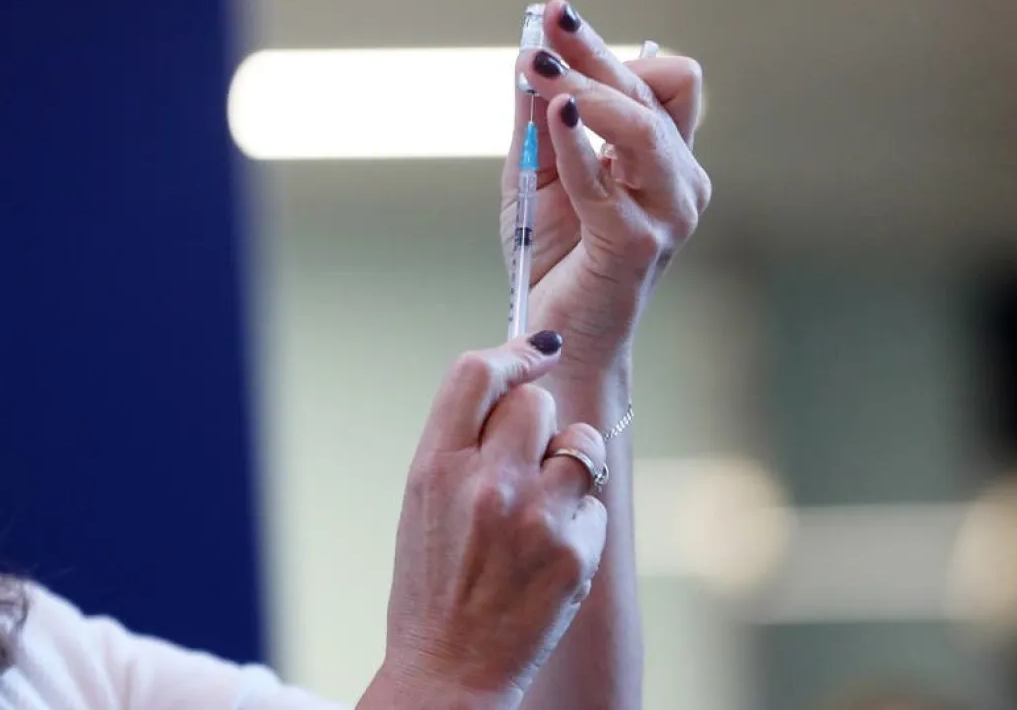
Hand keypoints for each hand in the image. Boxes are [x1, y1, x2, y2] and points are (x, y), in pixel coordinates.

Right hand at [364, 333, 609, 709]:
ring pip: (579, 443)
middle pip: (536, 401)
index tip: (536, 349)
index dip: (514, 350)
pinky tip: (548, 552)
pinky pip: (593, 503)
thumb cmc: (432, 587)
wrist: (449, 668)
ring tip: (541, 505)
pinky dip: (579, 520)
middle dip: (538, 419)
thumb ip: (459, 444)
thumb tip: (510, 391)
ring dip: (569, 462)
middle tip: (526, 455)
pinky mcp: (574, 553)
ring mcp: (535, 518)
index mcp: (436, 467)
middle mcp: (486, 484)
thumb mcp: (422, 503)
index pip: (477, 373)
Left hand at [503, 0, 709, 378]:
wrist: (558, 337)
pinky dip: (577, 142)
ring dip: (590, 90)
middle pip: (653, 91)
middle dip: (593, 53)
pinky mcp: (636, 243)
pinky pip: (603, 181)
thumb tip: (529, 59)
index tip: (554, 18)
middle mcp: (678, 181)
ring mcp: (665, 213)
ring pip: (644, 126)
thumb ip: (538, 122)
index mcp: (663, 159)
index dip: (606, 47)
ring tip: (541, 69)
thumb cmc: (557, 258)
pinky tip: (556, 112)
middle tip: (546, 27)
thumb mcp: (539, 175)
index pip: (658, 81)